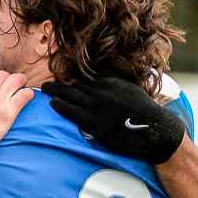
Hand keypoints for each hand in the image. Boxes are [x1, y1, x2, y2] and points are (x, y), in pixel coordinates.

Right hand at [0, 65, 32, 158]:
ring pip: (17, 80)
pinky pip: (25, 95)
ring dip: (19, 82)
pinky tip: (26, 96)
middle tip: (4, 88)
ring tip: (19, 87)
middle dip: (4, 79)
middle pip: (3, 74)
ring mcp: (0, 97)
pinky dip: (28, 94)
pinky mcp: (10, 111)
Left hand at [41, 72, 184, 163]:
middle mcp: (100, 91)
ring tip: (44, 88)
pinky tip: (53, 103)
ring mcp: (95, 106)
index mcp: (109, 82)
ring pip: (69, 94)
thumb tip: (98, 68)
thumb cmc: (143, 109)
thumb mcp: (128, 86)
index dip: (70, 73)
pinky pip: (70, 111)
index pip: (84, 74)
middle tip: (46, 82)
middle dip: (58, 82)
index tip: (58, 71)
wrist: (154, 128)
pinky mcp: (93, 121)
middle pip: (73, 83)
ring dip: (54, 91)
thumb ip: (112, 77)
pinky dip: (60, 105)